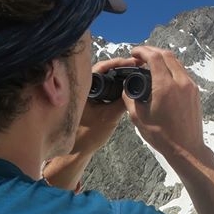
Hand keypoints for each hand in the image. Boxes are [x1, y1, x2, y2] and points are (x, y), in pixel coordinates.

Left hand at [43, 56, 137, 190]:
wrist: (76, 150)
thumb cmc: (88, 135)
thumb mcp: (109, 117)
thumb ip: (122, 102)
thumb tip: (136, 89)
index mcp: (83, 87)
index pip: (103, 67)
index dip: (119, 63)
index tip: (133, 62)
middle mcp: (83, 87)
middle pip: (104, 70)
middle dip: (121, 67)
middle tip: (137, 66)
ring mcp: (86, 94)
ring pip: (104, 79)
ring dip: (118, 77)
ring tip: (134, 74)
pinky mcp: (89, 101)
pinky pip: (103, 88)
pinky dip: (115, 86)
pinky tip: (125, 89)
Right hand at [123, 46, 213, 168]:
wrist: (186, 148)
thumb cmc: (162, 136)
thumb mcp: (138, 117)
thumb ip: (129, 98)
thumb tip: (127, 87)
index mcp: (165, 87)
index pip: (154, 58)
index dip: (142, 51)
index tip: (133, 52)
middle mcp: (181, 82)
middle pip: (167, 55)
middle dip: (152, 51)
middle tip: (140, 55)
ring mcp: (190, 86)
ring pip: (176, 62)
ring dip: (162, 58)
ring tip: (149, 64)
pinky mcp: (194, 91)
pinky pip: (182, 71)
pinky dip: (171, 67)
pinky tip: (162, 74)